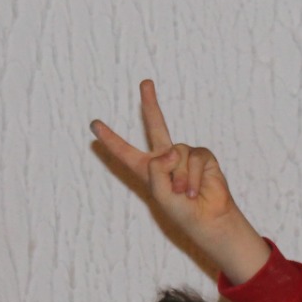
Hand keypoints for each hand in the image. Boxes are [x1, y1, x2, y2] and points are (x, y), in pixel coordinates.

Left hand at [91, 80, 271, 285]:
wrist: (207, 219)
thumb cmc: (181, 212)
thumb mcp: (158, 192)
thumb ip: (158, 168)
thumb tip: (172, 149)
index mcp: (147, 169)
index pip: (124, 151)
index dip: (110, 139)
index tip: (93, 124)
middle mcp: (165, 158)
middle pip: (156, 125)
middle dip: (150, 103)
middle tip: (145, 83)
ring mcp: (184, 155)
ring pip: (176, 153)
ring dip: (180, 177)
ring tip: (183, 194)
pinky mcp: (202, 156)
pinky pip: (194, 158)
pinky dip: (193, 177)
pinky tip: (194, 192)